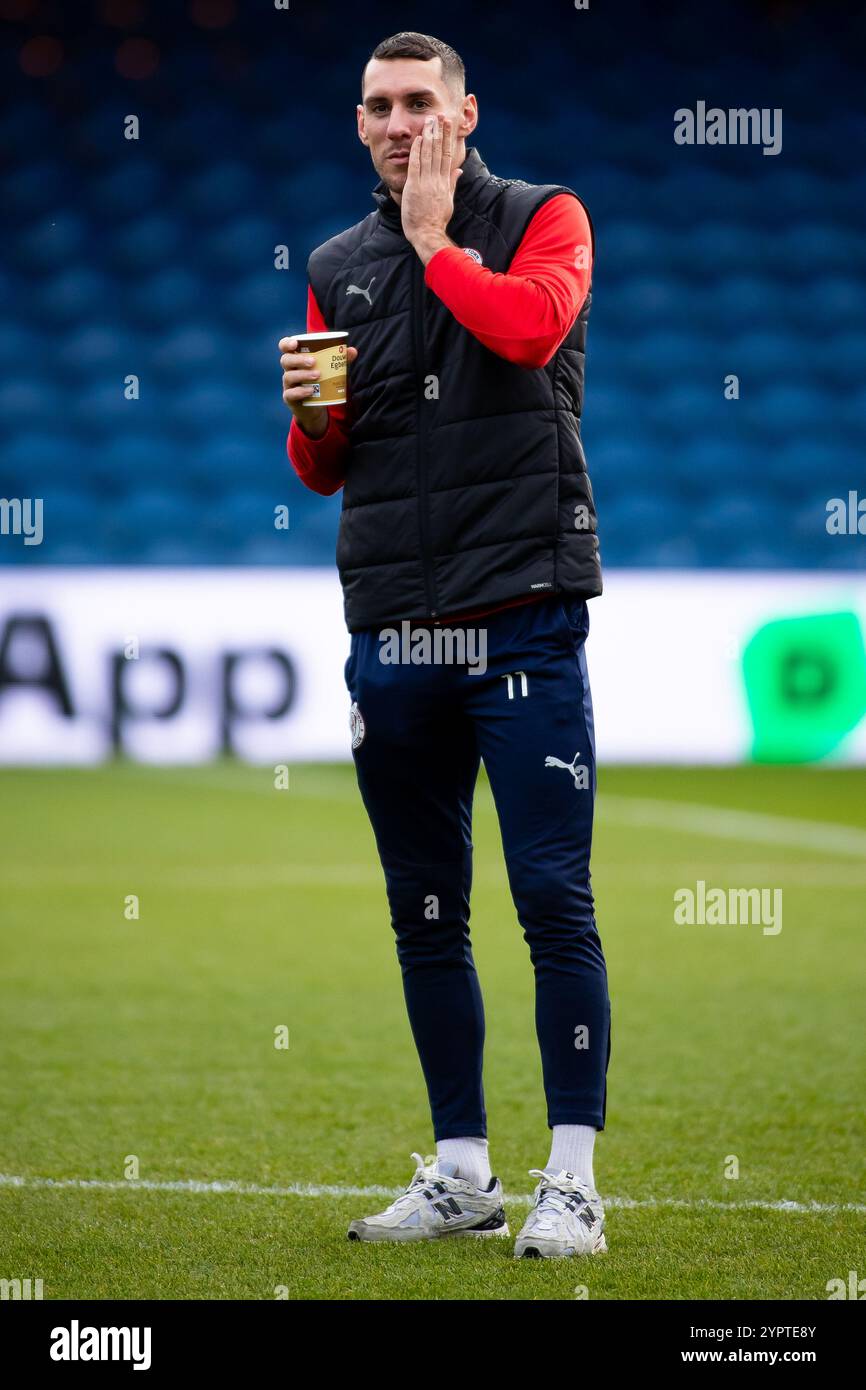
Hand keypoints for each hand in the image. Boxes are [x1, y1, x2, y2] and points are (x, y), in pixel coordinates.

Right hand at [279, 336, 357, 438]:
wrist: (316, 408)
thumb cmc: (320, 383)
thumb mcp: (329, 371)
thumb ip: (340, 360)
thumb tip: (353, 351)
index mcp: (296, 359)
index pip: (284, 348)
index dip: (286, 343)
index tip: (295, 343)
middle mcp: (289, 370)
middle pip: (286, 360)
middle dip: (298, 359)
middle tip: (313, 361)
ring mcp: (288, 385)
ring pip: (288, 376)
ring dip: (303, 374)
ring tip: (318, 375)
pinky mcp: (289, 398)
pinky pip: (290, 394)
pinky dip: (300, 391)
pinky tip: (311, 390)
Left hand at [400, 114, 462, 264]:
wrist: (427, 234)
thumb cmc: (436, 220)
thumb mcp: (448, 201)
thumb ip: (452, 183)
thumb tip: (458, 170)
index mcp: (445, 182)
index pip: (447, 155)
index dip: (447, 138)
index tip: (447, 125)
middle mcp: (437, 180)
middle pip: (439, 151)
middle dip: (440, 131)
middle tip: (440, 115)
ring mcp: (426, 183)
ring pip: (428, 155)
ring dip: (429, 136)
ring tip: (430, 120)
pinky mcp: (414, 187)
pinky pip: (416, 165)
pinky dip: (417, 151)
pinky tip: (419, 139)